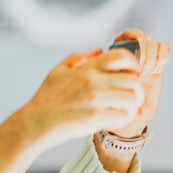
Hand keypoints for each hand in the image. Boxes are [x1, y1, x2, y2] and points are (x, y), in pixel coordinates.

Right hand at [0, 48, 143, 172]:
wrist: (36, 122)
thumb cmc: (47, 98)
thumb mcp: (59, 71)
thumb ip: (80, 58)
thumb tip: (99, 50)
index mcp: (87, 68)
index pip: (122, 56)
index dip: (133, 64)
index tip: (128, 73)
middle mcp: (93, 81)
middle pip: (134, 80)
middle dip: (136, 89)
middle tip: (128, 96)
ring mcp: (95, 100)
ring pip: (134, 99)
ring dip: (132, 106)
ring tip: (122, 109)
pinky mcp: (95, 118)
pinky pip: (124, 116)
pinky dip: (122, 119)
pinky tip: (112, 120)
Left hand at [110, 29, 169, 137]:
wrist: (129, 116)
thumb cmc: (113, 102)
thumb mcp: (103, 86)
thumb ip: (102, 71)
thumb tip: (99, 51)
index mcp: (117, 55)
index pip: (126, 35)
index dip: (132, 34)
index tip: (136, 41)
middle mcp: (132, 55)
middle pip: (142, 38)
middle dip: (142, 51)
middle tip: (139, 70)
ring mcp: (146, 59)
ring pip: (153, 42)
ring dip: (151, 55)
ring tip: (146, 72)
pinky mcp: (158, 65)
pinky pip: (164, 49)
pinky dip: (163, 55)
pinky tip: (157, 68)